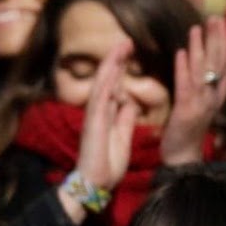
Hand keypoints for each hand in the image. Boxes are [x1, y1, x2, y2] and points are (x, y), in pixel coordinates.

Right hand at [60, 39, 137, 223]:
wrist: (96, 184)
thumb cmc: (107, 165)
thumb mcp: (123, 138)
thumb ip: (124, 119)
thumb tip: (129, 102)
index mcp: (107, 115)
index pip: (114, 86)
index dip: (122, 70)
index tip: (131, 54)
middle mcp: (98, 110)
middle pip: (108, 79)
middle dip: (117, 60)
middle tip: (128, 40)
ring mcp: (94, 113)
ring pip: (103, 82)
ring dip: (112, 63)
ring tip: (123, 44)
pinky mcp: (93, 120)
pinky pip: (100, 95)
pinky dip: (106, 79)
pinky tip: (113, 64)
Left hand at [159, 15, 225, 165]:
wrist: (183, 157)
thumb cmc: (187, 129)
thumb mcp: (199, 103)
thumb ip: (200, 83)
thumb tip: (197, 60)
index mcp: (217, 94)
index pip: (223, 62)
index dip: (222, 40)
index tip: (219, 20)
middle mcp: (212, 96)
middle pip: (218, 62)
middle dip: (216, 38)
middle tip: (213, 16)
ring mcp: (201, 103)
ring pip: (203, 70)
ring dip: (200, 47)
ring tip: (195, 28)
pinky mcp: (186, 111)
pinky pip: (186, 85)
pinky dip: (184, 68)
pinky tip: (181, 52)